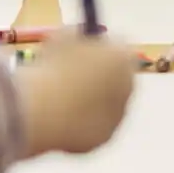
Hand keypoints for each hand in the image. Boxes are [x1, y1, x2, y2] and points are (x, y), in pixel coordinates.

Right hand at [16, 31, 133, 156]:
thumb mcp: (64, 37)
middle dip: (99, 74)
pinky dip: (81, 122)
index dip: (99, 47)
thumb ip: (77, 36)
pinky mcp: (104, 136)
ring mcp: (118, 113)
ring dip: (90, 99)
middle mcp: (128, 85)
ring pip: (105, 103)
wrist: (45, 108)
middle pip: (116, 75)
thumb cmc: (53, 67)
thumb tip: (75, 38)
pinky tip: (60, 117)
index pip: (117, 46)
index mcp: (122, 56)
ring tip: (60, 97)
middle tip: (75, 73)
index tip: (84, 48)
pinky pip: (93, 125)